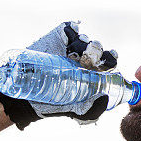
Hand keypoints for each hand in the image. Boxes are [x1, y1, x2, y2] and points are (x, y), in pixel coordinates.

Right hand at [0, 21, 118, 128]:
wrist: (29, 96)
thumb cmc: (57, 105)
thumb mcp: (78, 111)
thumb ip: (93, 110)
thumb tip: (104, 98)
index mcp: (95, 72)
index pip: (109, 62)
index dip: (111, 59)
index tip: (110, 60)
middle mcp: (86, 58)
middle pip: (98, 49)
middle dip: (97, 50)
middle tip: (91, 57)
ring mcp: (72, 47)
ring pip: (85, 39)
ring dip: (85, 42)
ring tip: (78, 50)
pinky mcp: (58, 38)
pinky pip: (69, 29)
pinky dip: (73, 29)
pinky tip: (72, 34)